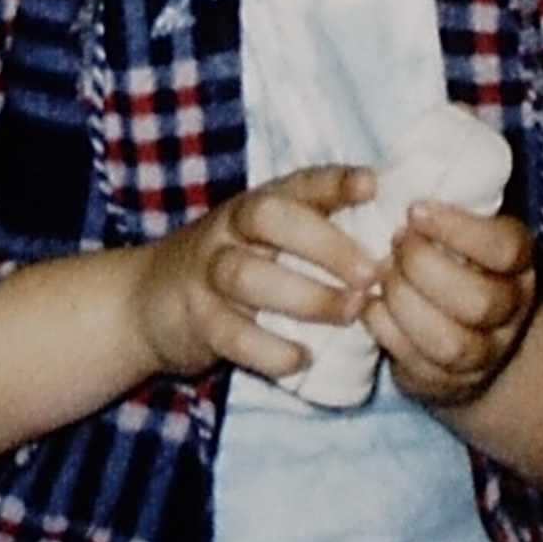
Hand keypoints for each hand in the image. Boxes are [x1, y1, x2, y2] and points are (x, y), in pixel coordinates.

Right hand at [120, 171, 396, 387]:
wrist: (145, 303)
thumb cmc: (232, 268)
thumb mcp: (264, 240)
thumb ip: (314, 233)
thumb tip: (397, 242)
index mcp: (256, 205)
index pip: (296, 184)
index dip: (333, 182)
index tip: (373, 186)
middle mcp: (229, 230)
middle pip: (269, 218)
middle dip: (325, 243)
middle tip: (373, 273)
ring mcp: (207, 274)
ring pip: (249, 275)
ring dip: (306, 295)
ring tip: (350, 313)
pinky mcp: (195, 320)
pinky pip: (230, 334)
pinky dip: (269, 349)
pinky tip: (303, 359)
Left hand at [364, 196, 542, 409]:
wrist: (476, 340)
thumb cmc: (459, 264)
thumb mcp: (467, 235)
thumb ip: (447, 213)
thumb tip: (393, 173)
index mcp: (520, 266)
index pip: (506, 249)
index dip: (459, 230)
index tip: (414, 209)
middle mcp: (511, 313)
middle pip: (478, 301)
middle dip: (423, 268)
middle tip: (394, 243)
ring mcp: (483, 355)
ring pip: (448, 341)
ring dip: (403, 303)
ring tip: (381, 275)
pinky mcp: (446, 382)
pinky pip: (413, 361)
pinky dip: (384, 328)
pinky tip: (370, 303)